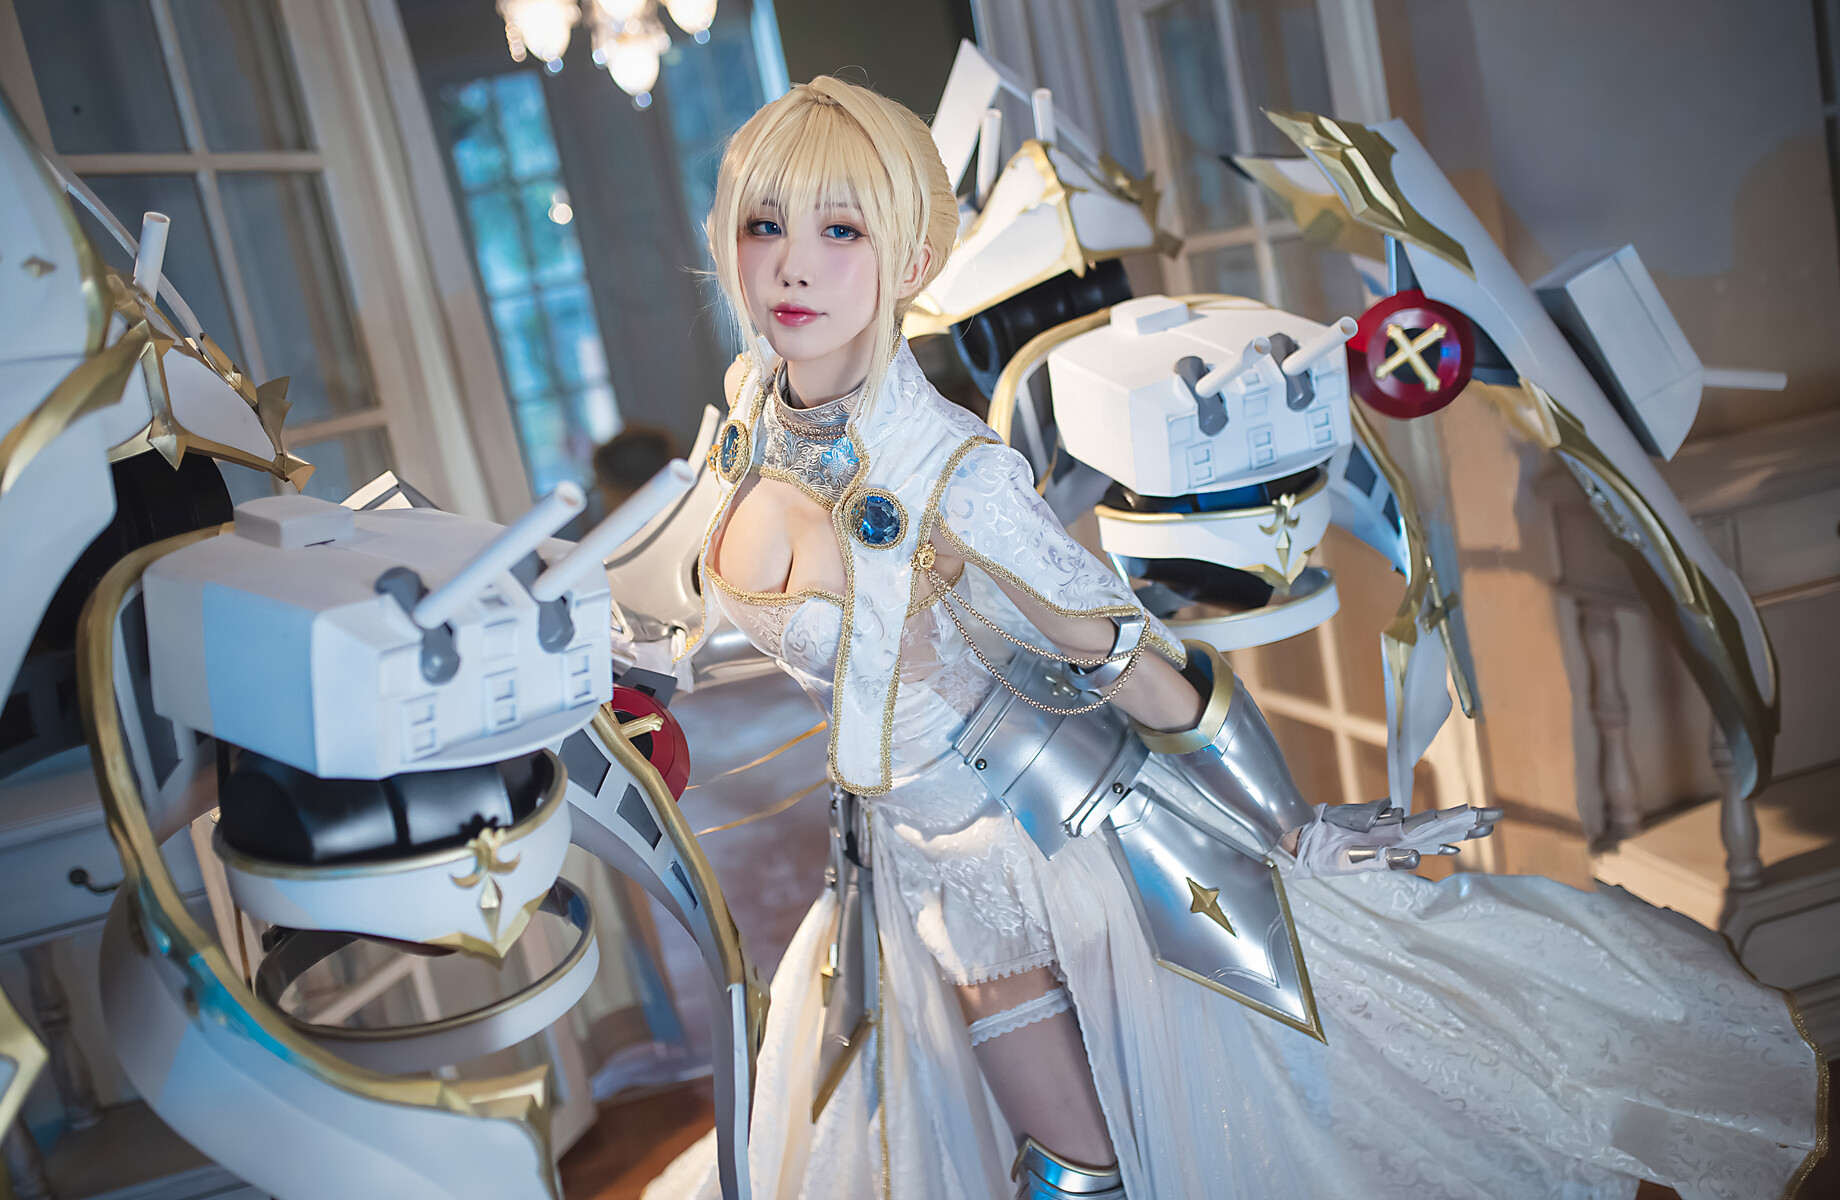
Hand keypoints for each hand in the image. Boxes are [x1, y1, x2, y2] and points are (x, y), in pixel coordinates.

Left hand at [1289, 800, 1501, 878]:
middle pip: (1438, 824)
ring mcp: (1390, 835)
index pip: (1434, 825)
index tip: (1485, 816)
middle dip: (1467, 822)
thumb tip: (1417, 859)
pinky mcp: (1381, 842)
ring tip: (1483, 827)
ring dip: (1456, 830)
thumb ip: (1384, 860)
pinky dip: (1436, 844)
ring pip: (1430, 830)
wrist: (1297, 836)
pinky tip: (1448, 850)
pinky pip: (1416, 843)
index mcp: (1393, 834)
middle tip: (1497, 817)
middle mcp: (1395, 831)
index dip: (1459, 822)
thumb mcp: (1350, 859)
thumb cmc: (1321, 851)